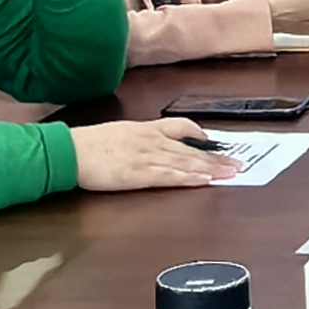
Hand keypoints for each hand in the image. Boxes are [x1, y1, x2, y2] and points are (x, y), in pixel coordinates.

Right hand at [71, 117, 241, 191]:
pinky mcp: (137, 174)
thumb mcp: (118, 134)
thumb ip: (138, 139)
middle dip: (216, 157)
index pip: (181, 127)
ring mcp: (145, 156)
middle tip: (238, 164)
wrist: (70, 151)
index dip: (201, 137)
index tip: (216, 144)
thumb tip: (150, 146)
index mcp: (145, 129)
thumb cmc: (88, 145)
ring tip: (230, 173)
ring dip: (210, 168)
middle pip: (190, 149)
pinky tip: (203, 181)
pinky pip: (168, 176)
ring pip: (185, 162)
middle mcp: (150, 140)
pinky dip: (188, 178)